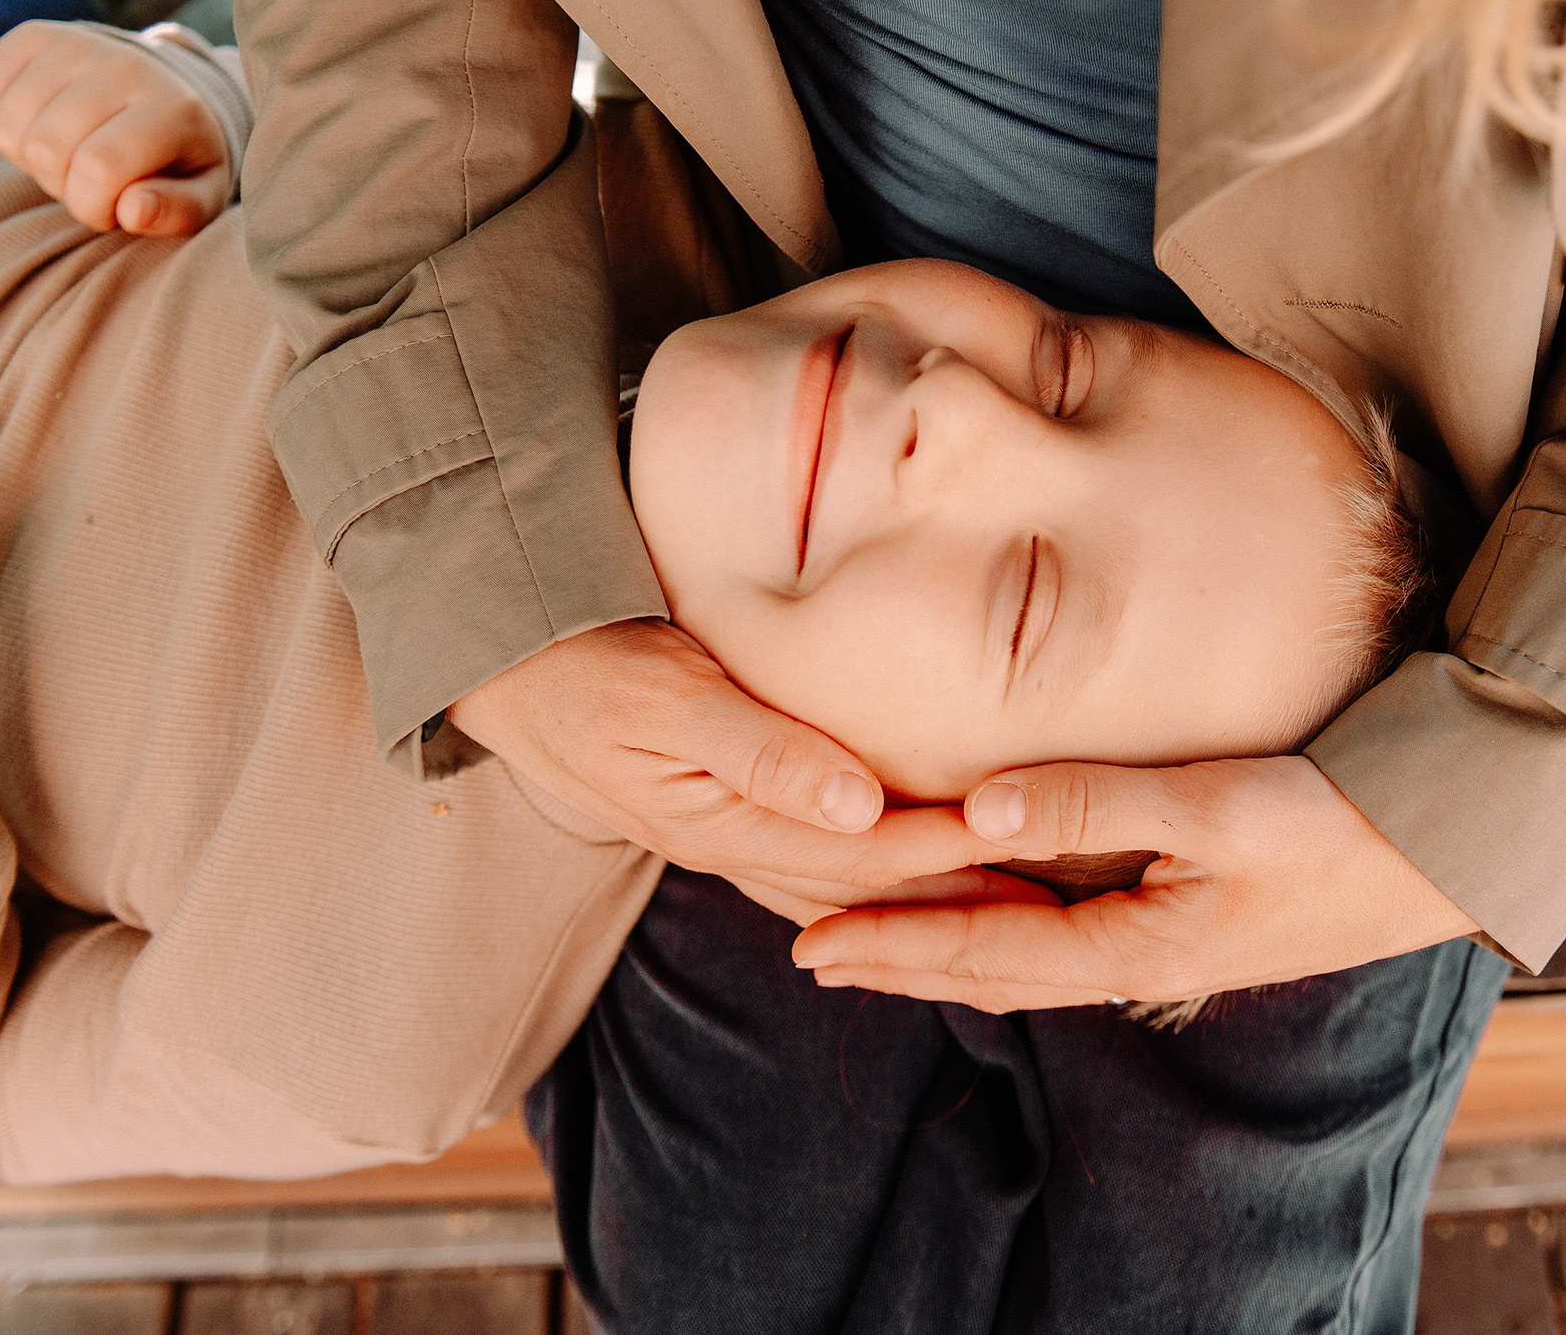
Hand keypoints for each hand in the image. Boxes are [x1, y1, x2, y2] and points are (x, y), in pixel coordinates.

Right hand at [0, 20, 231, 236]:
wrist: (165, 89)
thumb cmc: (177, 159)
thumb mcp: (200, 196)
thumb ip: (176, 212)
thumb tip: (133, 210)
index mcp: (172, 107)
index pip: (99, 169)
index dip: (93, 207)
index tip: (114, 208)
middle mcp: (122, 63)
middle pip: (47, 149)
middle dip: (61, 185)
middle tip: (89, 179)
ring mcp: (74, 42)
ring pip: (7, 128)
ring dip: (28, 159)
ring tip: (68, 153)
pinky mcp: (32, 35)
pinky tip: (36, 128)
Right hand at [450, 619, 1007, 916]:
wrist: (506, 669)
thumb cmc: (586, 664)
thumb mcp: (669, 696)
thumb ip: (765, 752)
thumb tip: (860, 806)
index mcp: (729, 825)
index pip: (867, 853)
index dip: (951, 850)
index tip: (1031, 839)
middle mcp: (737, 848)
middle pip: (871, 889)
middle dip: (961, 896)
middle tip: (1059, 898)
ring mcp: (732, 839)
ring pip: (850, 887)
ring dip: (929, 898)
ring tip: (1018, 900)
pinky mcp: (730, 815)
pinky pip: (821, 866)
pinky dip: (880, 876)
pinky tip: (923, 876)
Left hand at [789, 755, 1480, 1012]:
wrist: (1452, 850)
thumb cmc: (1348, 824)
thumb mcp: (1224, 806)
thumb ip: (1099, 801)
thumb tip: (978, 803)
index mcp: (1136, 944)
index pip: (984, 951)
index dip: (894, 944)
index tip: (812, 940)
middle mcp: (1139, 957)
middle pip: (991, 967)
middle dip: (900, 959)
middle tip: (809, 948)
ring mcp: (1164, 943)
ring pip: (1025, 953)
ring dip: (945, 947)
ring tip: (877, 935)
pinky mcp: (1188, 918)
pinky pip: (1065, 931)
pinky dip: (1004, 923)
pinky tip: (992, 904)